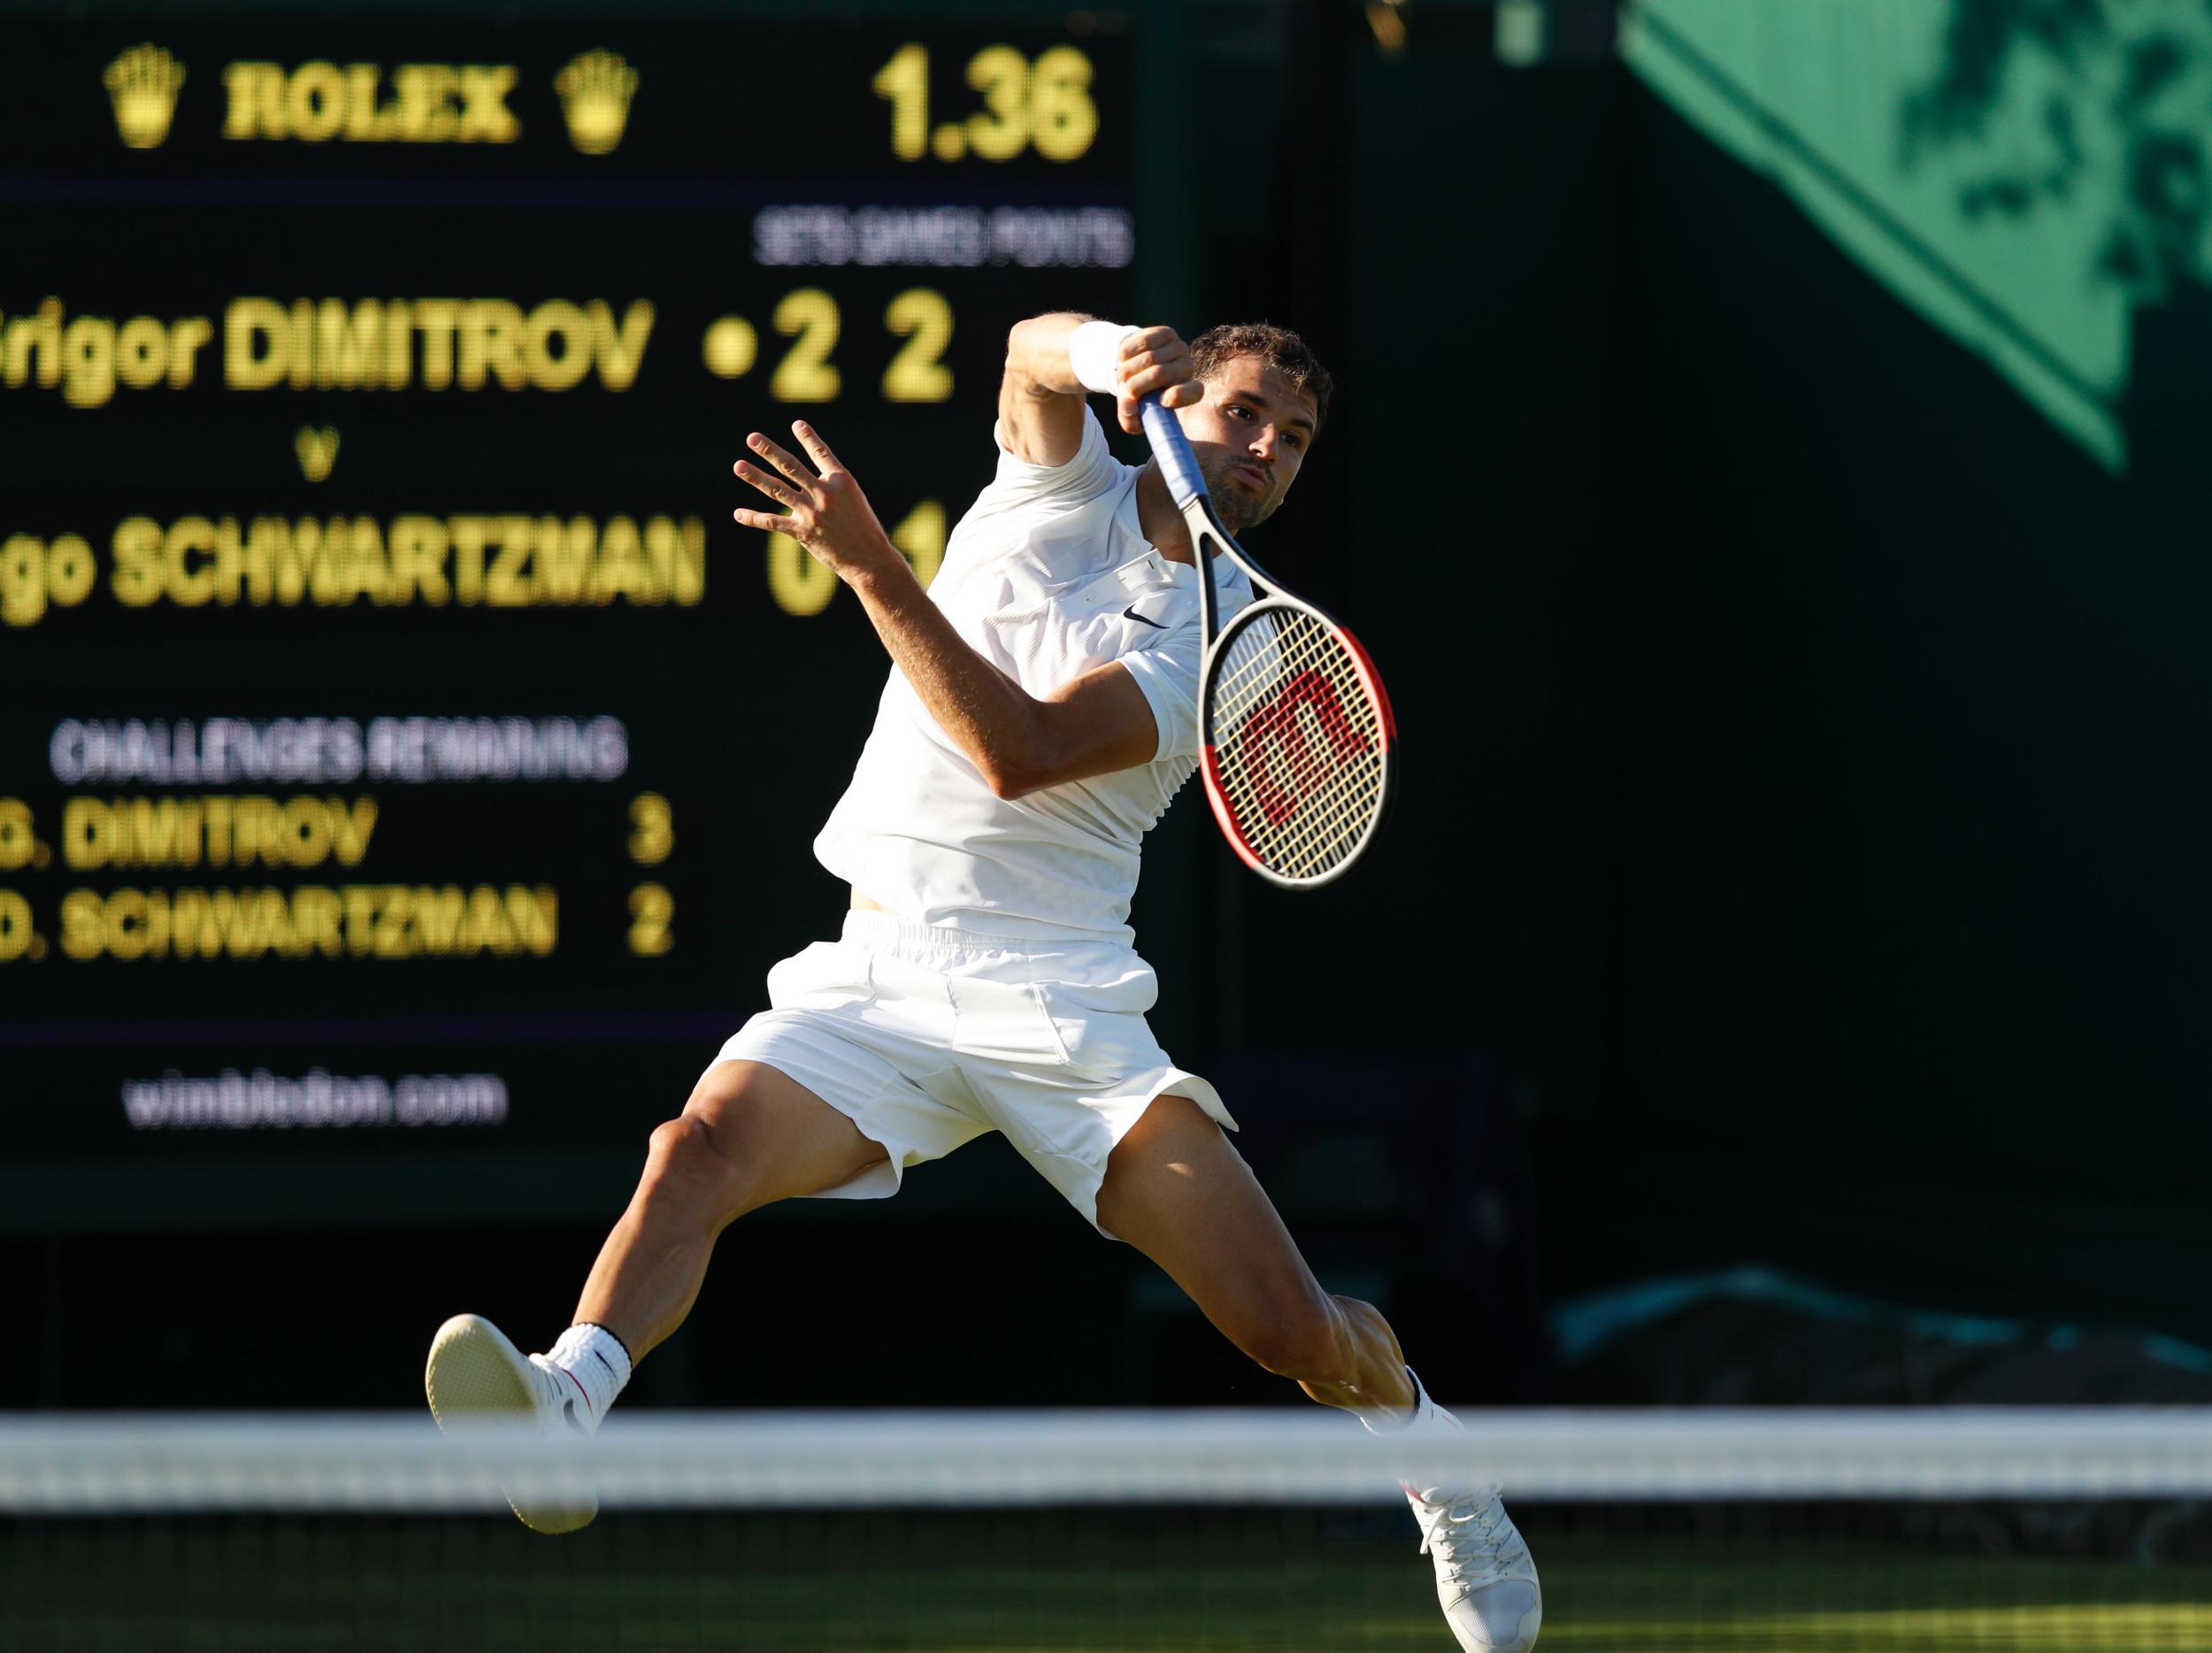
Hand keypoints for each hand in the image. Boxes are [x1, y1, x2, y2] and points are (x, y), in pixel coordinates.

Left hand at [732, 422, 903, 584]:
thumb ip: (830, 487)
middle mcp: (825, 493)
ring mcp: (813, 512)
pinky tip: (738, 514)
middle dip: (769, 451)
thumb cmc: (865, 529)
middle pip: (791, 467)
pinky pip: (774, 522)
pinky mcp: (803, 532)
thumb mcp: (854, 500)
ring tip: (738, 466)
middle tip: (752, 438)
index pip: (821, 453)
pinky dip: (754, 518)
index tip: (796, 425)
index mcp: (842, 481)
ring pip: (778, 490)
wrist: (869, 559)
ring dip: (756, 477)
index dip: (808, 438)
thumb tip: (800, 482)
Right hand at [1110, 325, 1202, 434]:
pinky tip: (1123, 358)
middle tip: (1125, 388)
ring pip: (1149, 358)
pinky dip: (1127, 352)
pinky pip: (1143, 341)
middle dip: (1135, 384)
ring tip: (1123, 374)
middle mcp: (1188, 368)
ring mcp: (1179, 348)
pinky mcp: (1166, 333)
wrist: (1133, 364)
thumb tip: (1129, 409)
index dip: (1177, 396)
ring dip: (1128, 369)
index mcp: (1188, 392)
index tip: (1161, 401)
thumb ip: (1129, 419)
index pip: (1193, 392)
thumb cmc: (1136, 394)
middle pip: (1160, 374)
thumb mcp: (1132, 412)